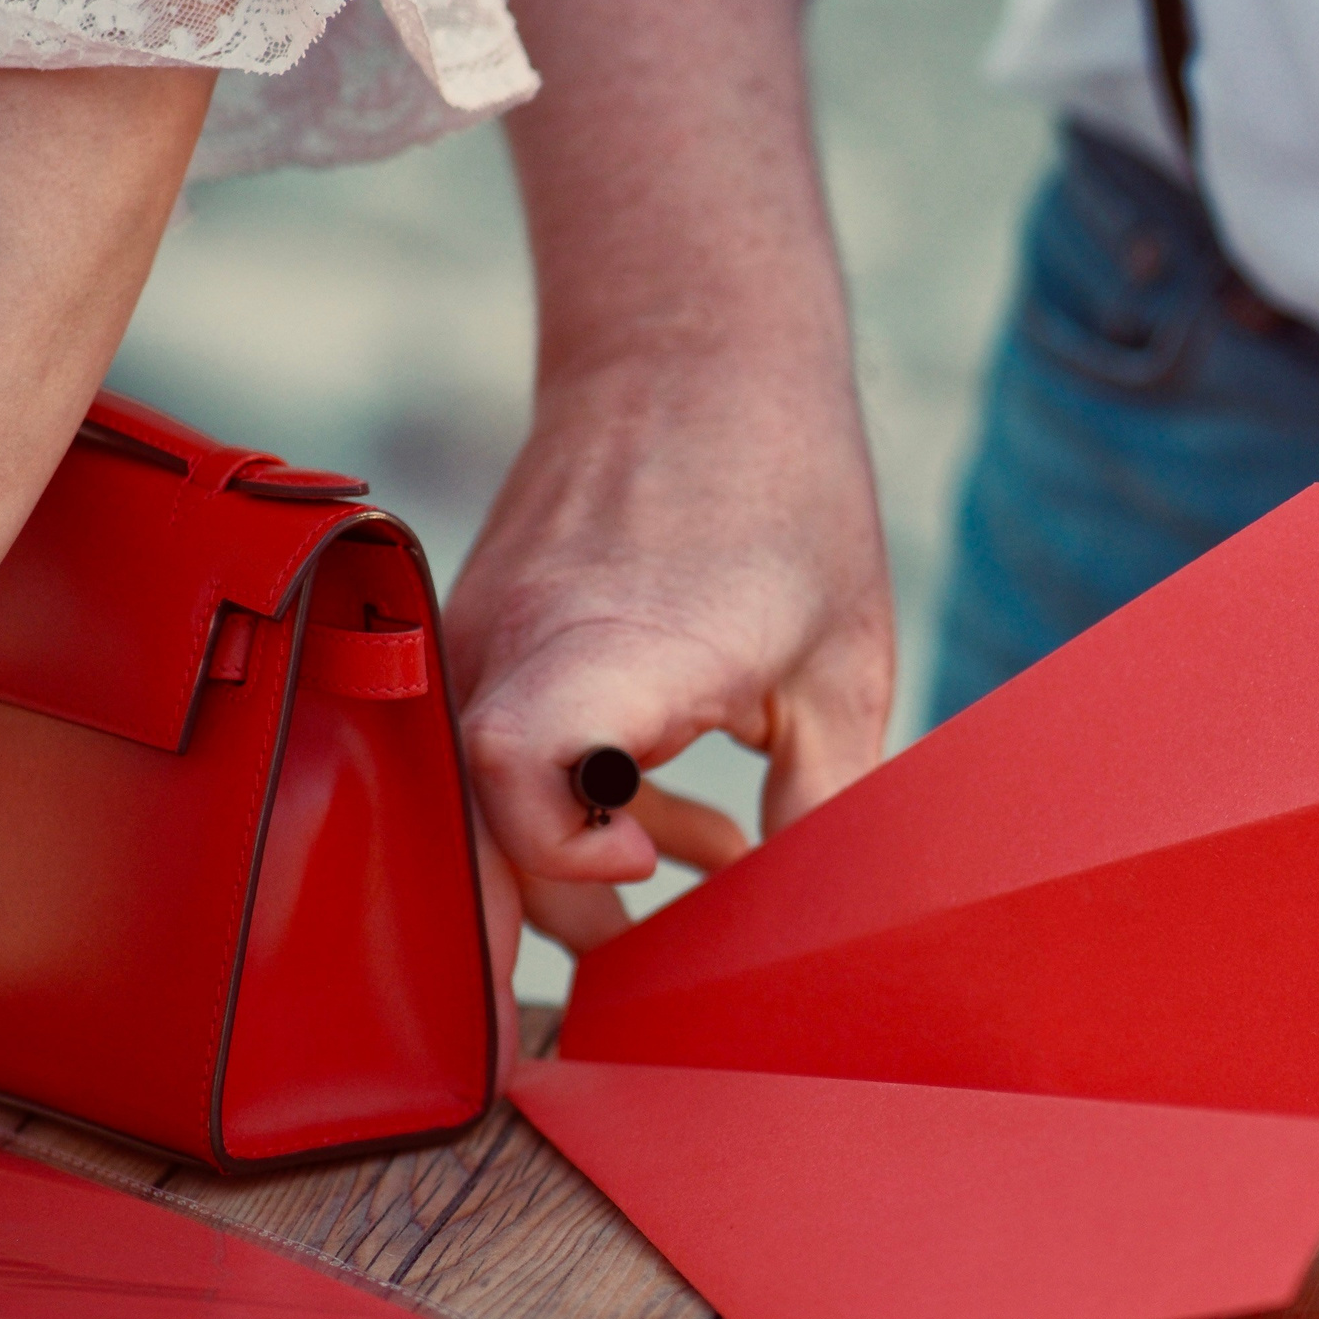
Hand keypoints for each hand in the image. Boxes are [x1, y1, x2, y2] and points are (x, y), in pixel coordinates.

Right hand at [444, 358, 893, 953]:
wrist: (696, 350)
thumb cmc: (787, 499)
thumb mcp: (842, 669)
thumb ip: (823, 808)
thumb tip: (819, 927)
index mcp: (614, 647)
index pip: (519, 773)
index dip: (566, 851)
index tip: (649, 865)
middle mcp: (515, 648)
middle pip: (477, 832)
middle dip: (561, 921)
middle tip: (666, 967)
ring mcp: (480, 641)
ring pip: (485, 806)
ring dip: (584, 865)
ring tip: (708, 879)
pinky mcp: (482, 637)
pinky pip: (499, 755)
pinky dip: (577, 807)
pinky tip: (684, 829)